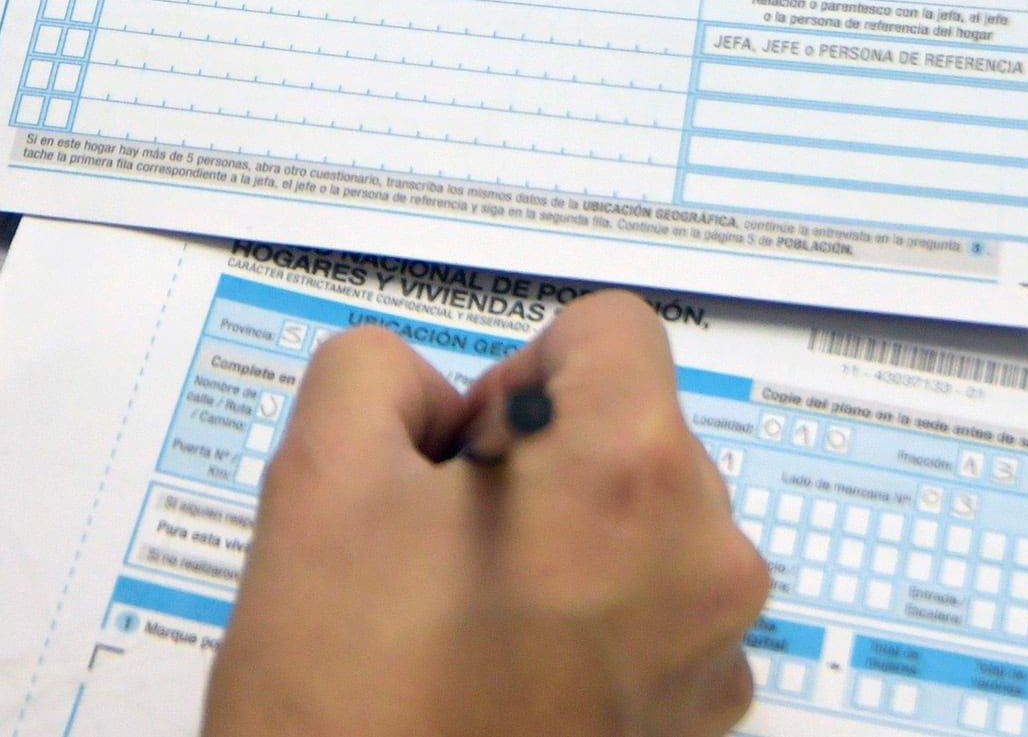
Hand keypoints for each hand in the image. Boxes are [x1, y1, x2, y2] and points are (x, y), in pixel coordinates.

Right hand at [205, 292, 768, 736]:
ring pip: (640, 520)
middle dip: (540, 459)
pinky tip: (499, 667)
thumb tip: (432, 398)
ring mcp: (709, 652)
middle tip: (440, 542)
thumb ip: (374, 371)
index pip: (610, 329)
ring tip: (463, 613)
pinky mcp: (691, 721)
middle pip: (633, 426)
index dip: (516, 372)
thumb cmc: (347, 693)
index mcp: (632, 474)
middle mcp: (705, 558)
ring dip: (562, 537)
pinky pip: (651, 610)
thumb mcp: (319, 477)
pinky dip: (585, 616)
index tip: (457, 453)